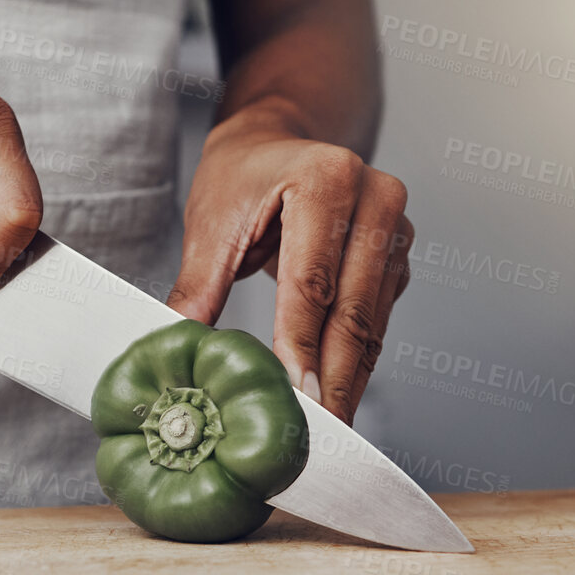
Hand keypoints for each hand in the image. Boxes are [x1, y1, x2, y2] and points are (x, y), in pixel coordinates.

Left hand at [167, 117, 411, 422]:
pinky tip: (337, 396)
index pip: (312, 280)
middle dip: (332, 378)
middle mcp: (375, 198)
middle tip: (318, 433)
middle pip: (352, 308)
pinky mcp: (398, 256)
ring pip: (372, 322)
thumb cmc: (242, 175)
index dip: (301, 344)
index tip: (294, 396)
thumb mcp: (210, 221)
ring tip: (328, 428)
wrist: (278, 141)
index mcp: (326, 179)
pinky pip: (378, 319)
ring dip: (349, 379)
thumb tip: (176, 344)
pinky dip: (357, 361)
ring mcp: (395, 228)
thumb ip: (198, 286)